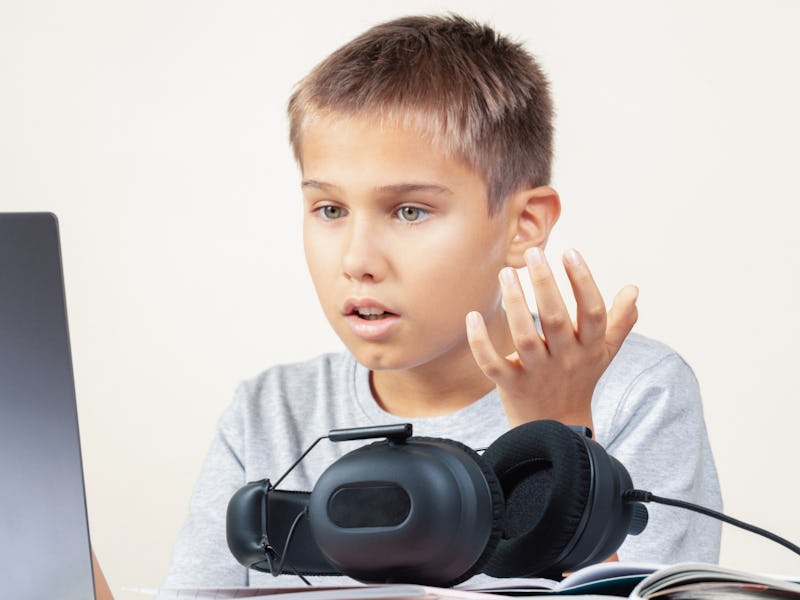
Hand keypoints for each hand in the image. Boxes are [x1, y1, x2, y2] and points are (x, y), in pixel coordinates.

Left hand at [466, 247, 637, 428]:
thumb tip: (634, 289)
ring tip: (506, 272)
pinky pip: (492, 364)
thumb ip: (619, 321)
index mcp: (590, 348)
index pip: (592, 311)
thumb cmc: (580, 379)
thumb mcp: (605, 353)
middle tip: (533, 252)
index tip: (570, 252)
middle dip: (545, 284)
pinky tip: (473, 315)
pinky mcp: (510, 385)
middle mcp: (565, 360)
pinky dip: (480, 342)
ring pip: (524, 338)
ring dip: (514, 304)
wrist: (557, 427)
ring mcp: (537, 374)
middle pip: (556, 320)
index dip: (583, 281)